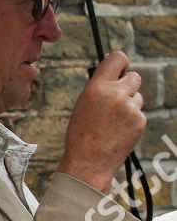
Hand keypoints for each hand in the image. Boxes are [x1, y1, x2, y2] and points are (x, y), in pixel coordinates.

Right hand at [59, 51, 144, 192]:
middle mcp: (115, 94)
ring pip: (137, 96)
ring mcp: (130, 108)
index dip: (121, 62)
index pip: (118, 58)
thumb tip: (114, 77)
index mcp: (97, 87)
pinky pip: (139, 113)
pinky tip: (118, 130)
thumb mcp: (82, 105)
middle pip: (135, 76)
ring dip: (129, 104)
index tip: (120, 69)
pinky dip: (131, 120)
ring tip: (113, 120)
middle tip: (117, 97)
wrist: (88, 162)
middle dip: (128, 84)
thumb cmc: (81, 135)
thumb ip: (99, 88)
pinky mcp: (140, 121)